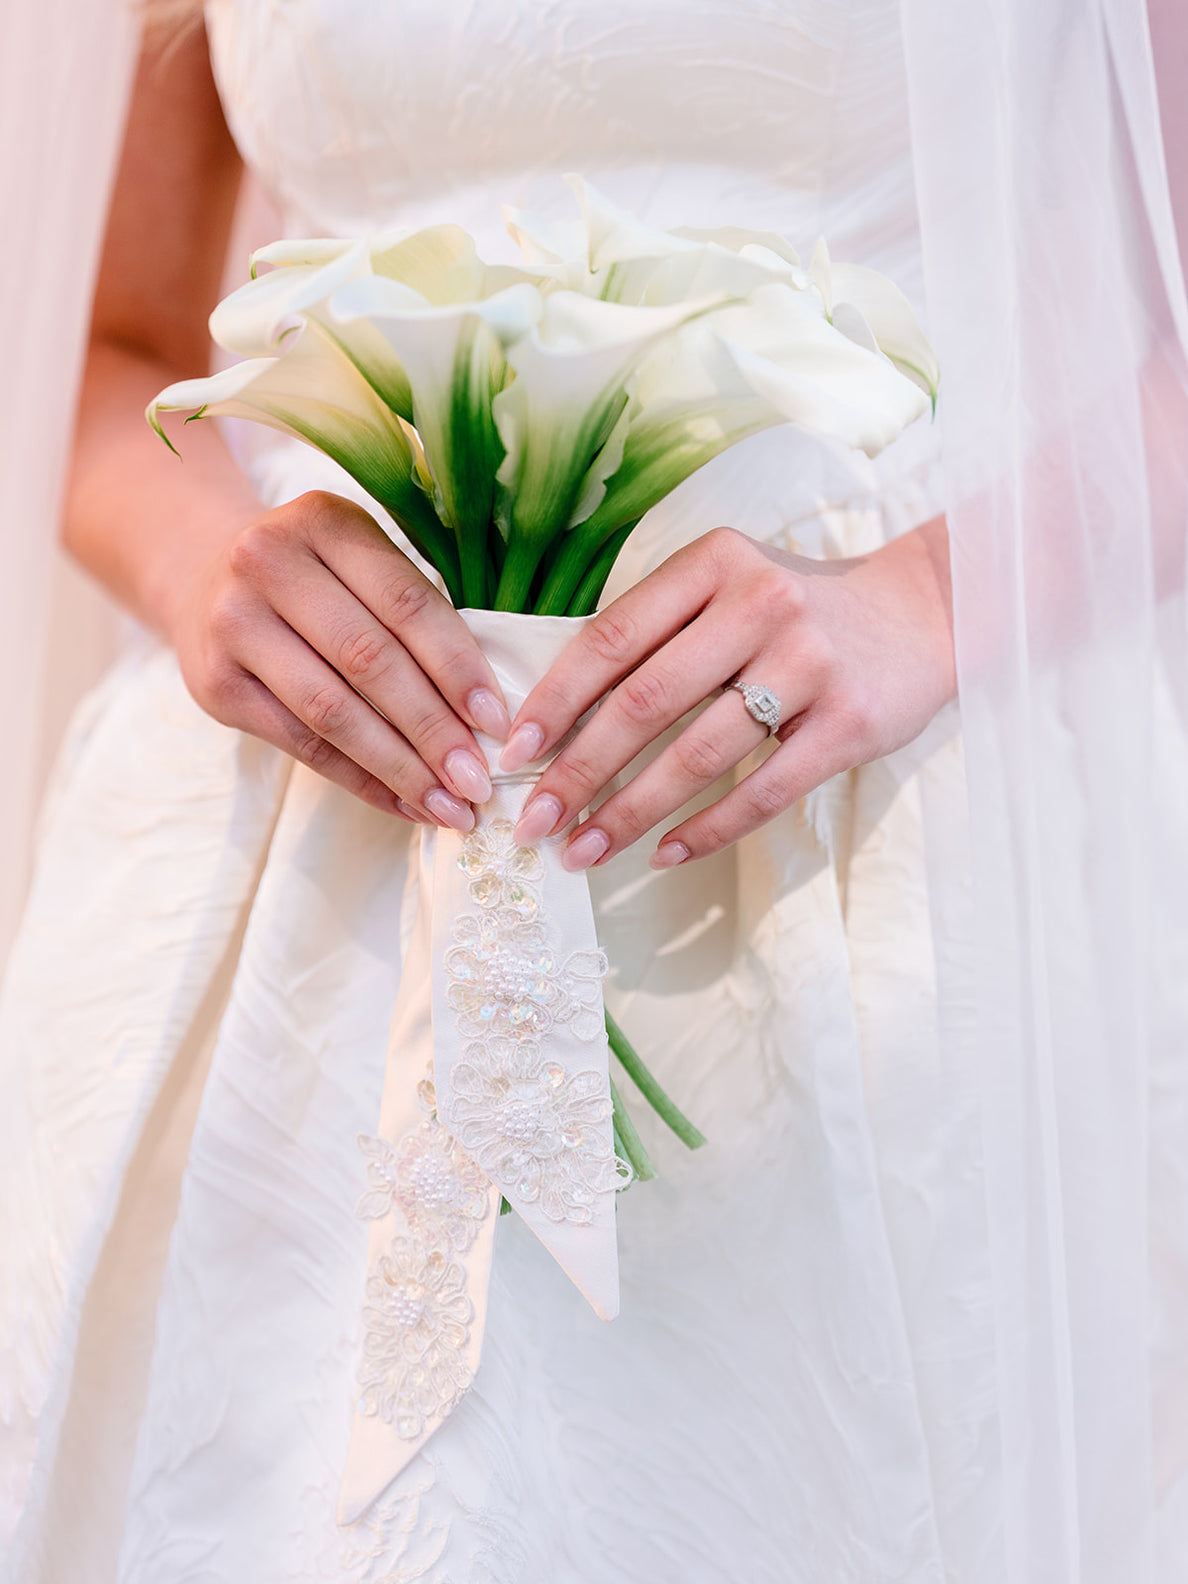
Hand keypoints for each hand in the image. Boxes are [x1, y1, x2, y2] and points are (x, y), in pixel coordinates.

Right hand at [170, 490, 510, 825]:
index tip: (499, 723)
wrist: (202, 579)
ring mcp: (233, 623)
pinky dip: (361, 781)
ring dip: (402, 768)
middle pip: (370, 661)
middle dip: (434, 730)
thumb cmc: (315, 577)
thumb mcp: (358, 560)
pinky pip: (302, 744)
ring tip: (451, 807)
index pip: (407, 603)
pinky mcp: (215, 684)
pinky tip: (405, 804)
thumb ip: (414, 613)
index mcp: (323, 521)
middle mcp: (268, 562)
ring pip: (334, 712)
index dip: (457, 667)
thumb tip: (487, 712)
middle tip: (480, 781)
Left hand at [503, 520, 955, 867]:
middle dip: (578, 771)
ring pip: (696, 755)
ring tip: (583, 850)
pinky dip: (706, 829)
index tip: (514, 751)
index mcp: (714, 564)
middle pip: (645, 702)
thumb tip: (561, 718)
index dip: (555, 700)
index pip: (613, 637)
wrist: (924, 613)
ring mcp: (808, 664)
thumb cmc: (797, 611)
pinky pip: (762, 790)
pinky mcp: (848, 724)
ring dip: (629, 812)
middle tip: (534, 822)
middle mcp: (759, 604)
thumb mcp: (727, 589)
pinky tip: (663, 854)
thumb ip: (658, 632)